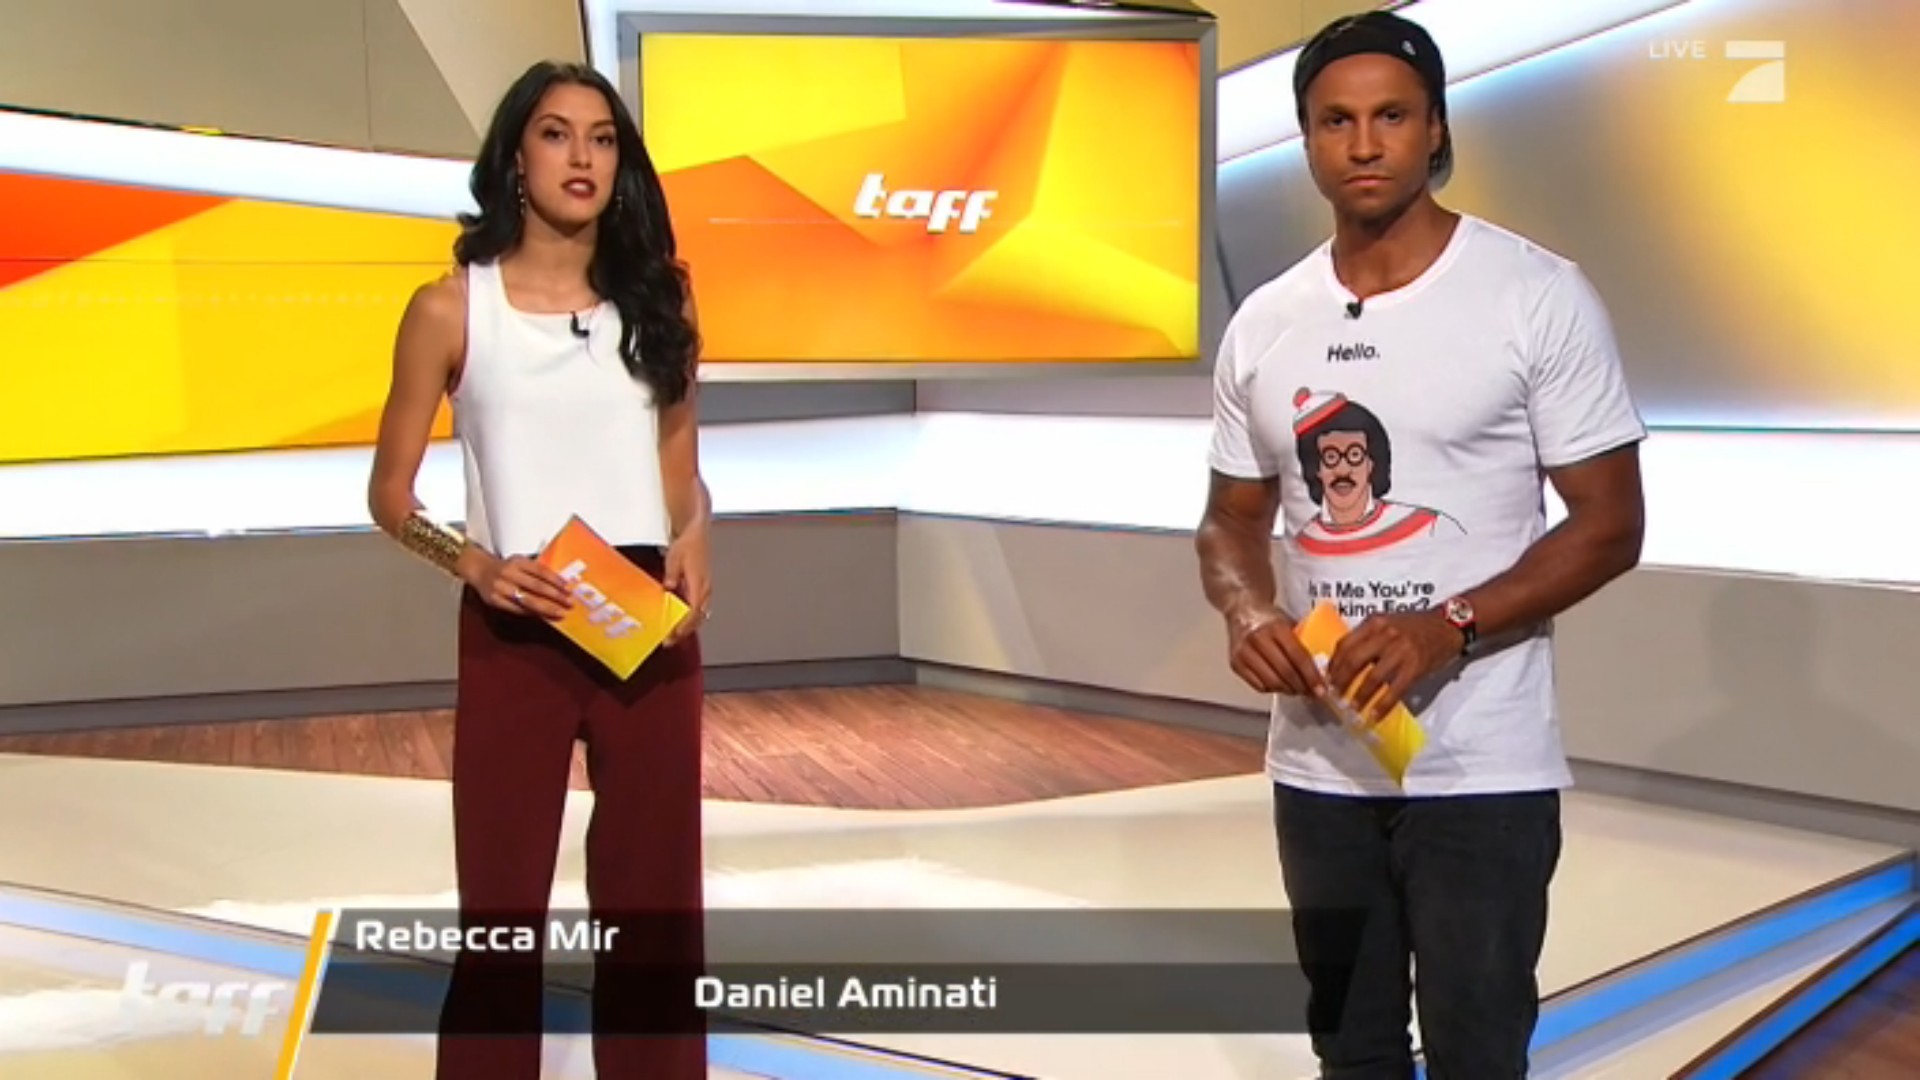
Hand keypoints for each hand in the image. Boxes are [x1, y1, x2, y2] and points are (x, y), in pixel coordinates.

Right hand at [467, 553, 573, 619]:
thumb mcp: (519, 561)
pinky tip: (543, 616)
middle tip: (569, 604)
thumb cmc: (505, 567)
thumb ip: (535, 570)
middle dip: (555, 596)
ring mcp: (501, 588)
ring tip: (559, 613)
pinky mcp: (495, 600)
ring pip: (527, 600)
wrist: (479, 570)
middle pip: (536, 586)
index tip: (568, 589)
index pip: (540, 571)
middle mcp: (509, 573)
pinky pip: (517, 609)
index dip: (555, 580)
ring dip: (546, 608)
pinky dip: (531, 613)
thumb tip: (559, 584)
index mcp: (517, 562)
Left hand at [661, 526, 710, 646]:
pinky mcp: (703, 588)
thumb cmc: (688, 545)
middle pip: (698, 618)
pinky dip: (691, 617)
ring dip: (688, 626)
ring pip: (700, 615)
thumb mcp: (674, 559)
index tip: (673, 635)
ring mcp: (706, 590)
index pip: (694, 611)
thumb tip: (668, 590)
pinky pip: (699, 608)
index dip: (684, 625)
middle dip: (685, 631)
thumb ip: (671, 576)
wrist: (697, 533)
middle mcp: (705, 590)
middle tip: (670, 640)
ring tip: (674, 634)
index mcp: (700, 584)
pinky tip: (680, 620)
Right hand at [1227, 605, 1327, 697]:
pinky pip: (1258, 685)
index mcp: (1276, 627)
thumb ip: (1302, 643)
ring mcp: (1244, 653)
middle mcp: (1257, 639)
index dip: (1311, 676)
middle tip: (1312, 693)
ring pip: (1272, 682)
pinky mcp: (1235, 664)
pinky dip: (1273, 689)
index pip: (1298, 657)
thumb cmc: (1269, 619)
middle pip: (1285, 672)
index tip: (1321, 689)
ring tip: (1298, 690)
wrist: (1242, 610)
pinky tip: (1280, 685)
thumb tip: (1320, 670)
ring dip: (1288, 690)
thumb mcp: (1289, 623)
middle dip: (1302, 687)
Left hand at [1325, 610, 1464, 723]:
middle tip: (1334, 696)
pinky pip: (1394, 691)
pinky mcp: (1415, 667)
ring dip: (1359, 697)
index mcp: (1374, 623)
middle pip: (1353, 661)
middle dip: (1340, 682)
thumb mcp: (1388, 622)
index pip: (1345, 644)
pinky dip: (1382, 706)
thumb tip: (1345, 661)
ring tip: (1352, 709)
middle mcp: (1385, 635)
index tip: (1327, 678)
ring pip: (1372, 678)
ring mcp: (1400, 651)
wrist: (1448, 625)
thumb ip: (1368, 637)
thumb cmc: (1415, 626)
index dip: (1334, 664)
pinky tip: (1374, 716)